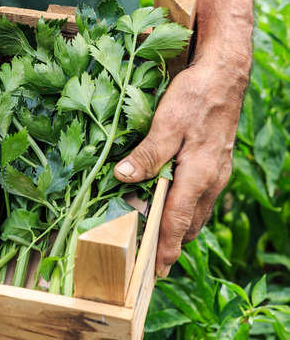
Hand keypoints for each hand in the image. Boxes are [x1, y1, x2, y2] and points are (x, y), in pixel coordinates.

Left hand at [113, 55, 248, 277]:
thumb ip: (147, 154)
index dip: (165, 247)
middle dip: (170, 246)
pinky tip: (168, 210)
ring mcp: (216, 175)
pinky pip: (199, 199)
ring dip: (177, 230)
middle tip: (149, 264)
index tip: (156, 271)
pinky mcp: (214, 167)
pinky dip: (184, 212)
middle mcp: (211, 181)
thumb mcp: (166, 124)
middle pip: (189, 224)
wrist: (224, 77)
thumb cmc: (195, 98)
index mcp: (198, 175)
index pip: (178, 221)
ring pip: (195, 213)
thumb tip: (124, 179)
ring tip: (155, 244)